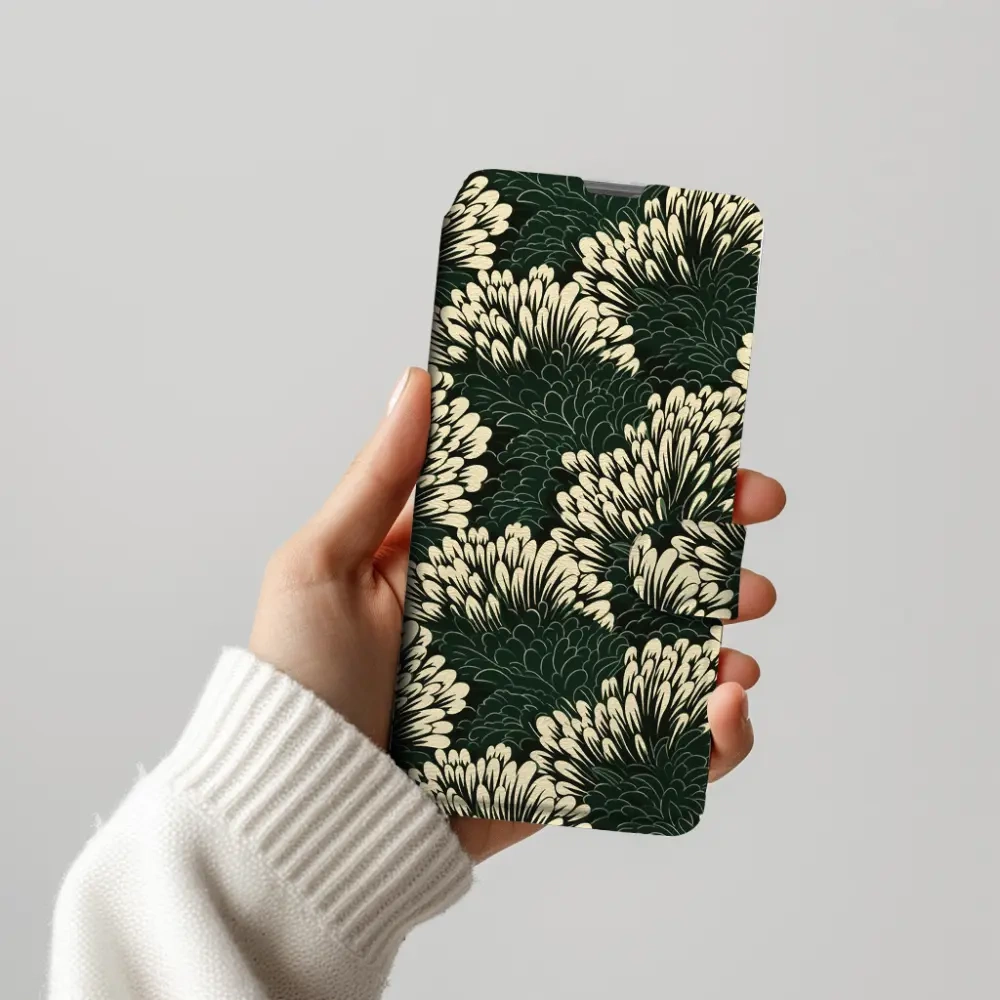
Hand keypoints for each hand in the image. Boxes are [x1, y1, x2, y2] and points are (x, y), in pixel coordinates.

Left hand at [249, 367, 784, 861]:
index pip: (572, 501)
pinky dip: (707, 734)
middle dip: (706, 539)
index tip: (697, 436)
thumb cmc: (299, 688)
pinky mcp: (569, 761)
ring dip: (721, 629)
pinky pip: (654, 747)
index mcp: (477, 563)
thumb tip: (419, 378)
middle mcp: (525, 619)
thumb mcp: (323, 566)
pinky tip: (726, 706)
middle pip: (632, 569)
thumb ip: (377, 479)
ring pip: (660, 650)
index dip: (634, 467)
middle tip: (756, 509)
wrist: (301, 817)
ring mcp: (554, 689)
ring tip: (748, 619)